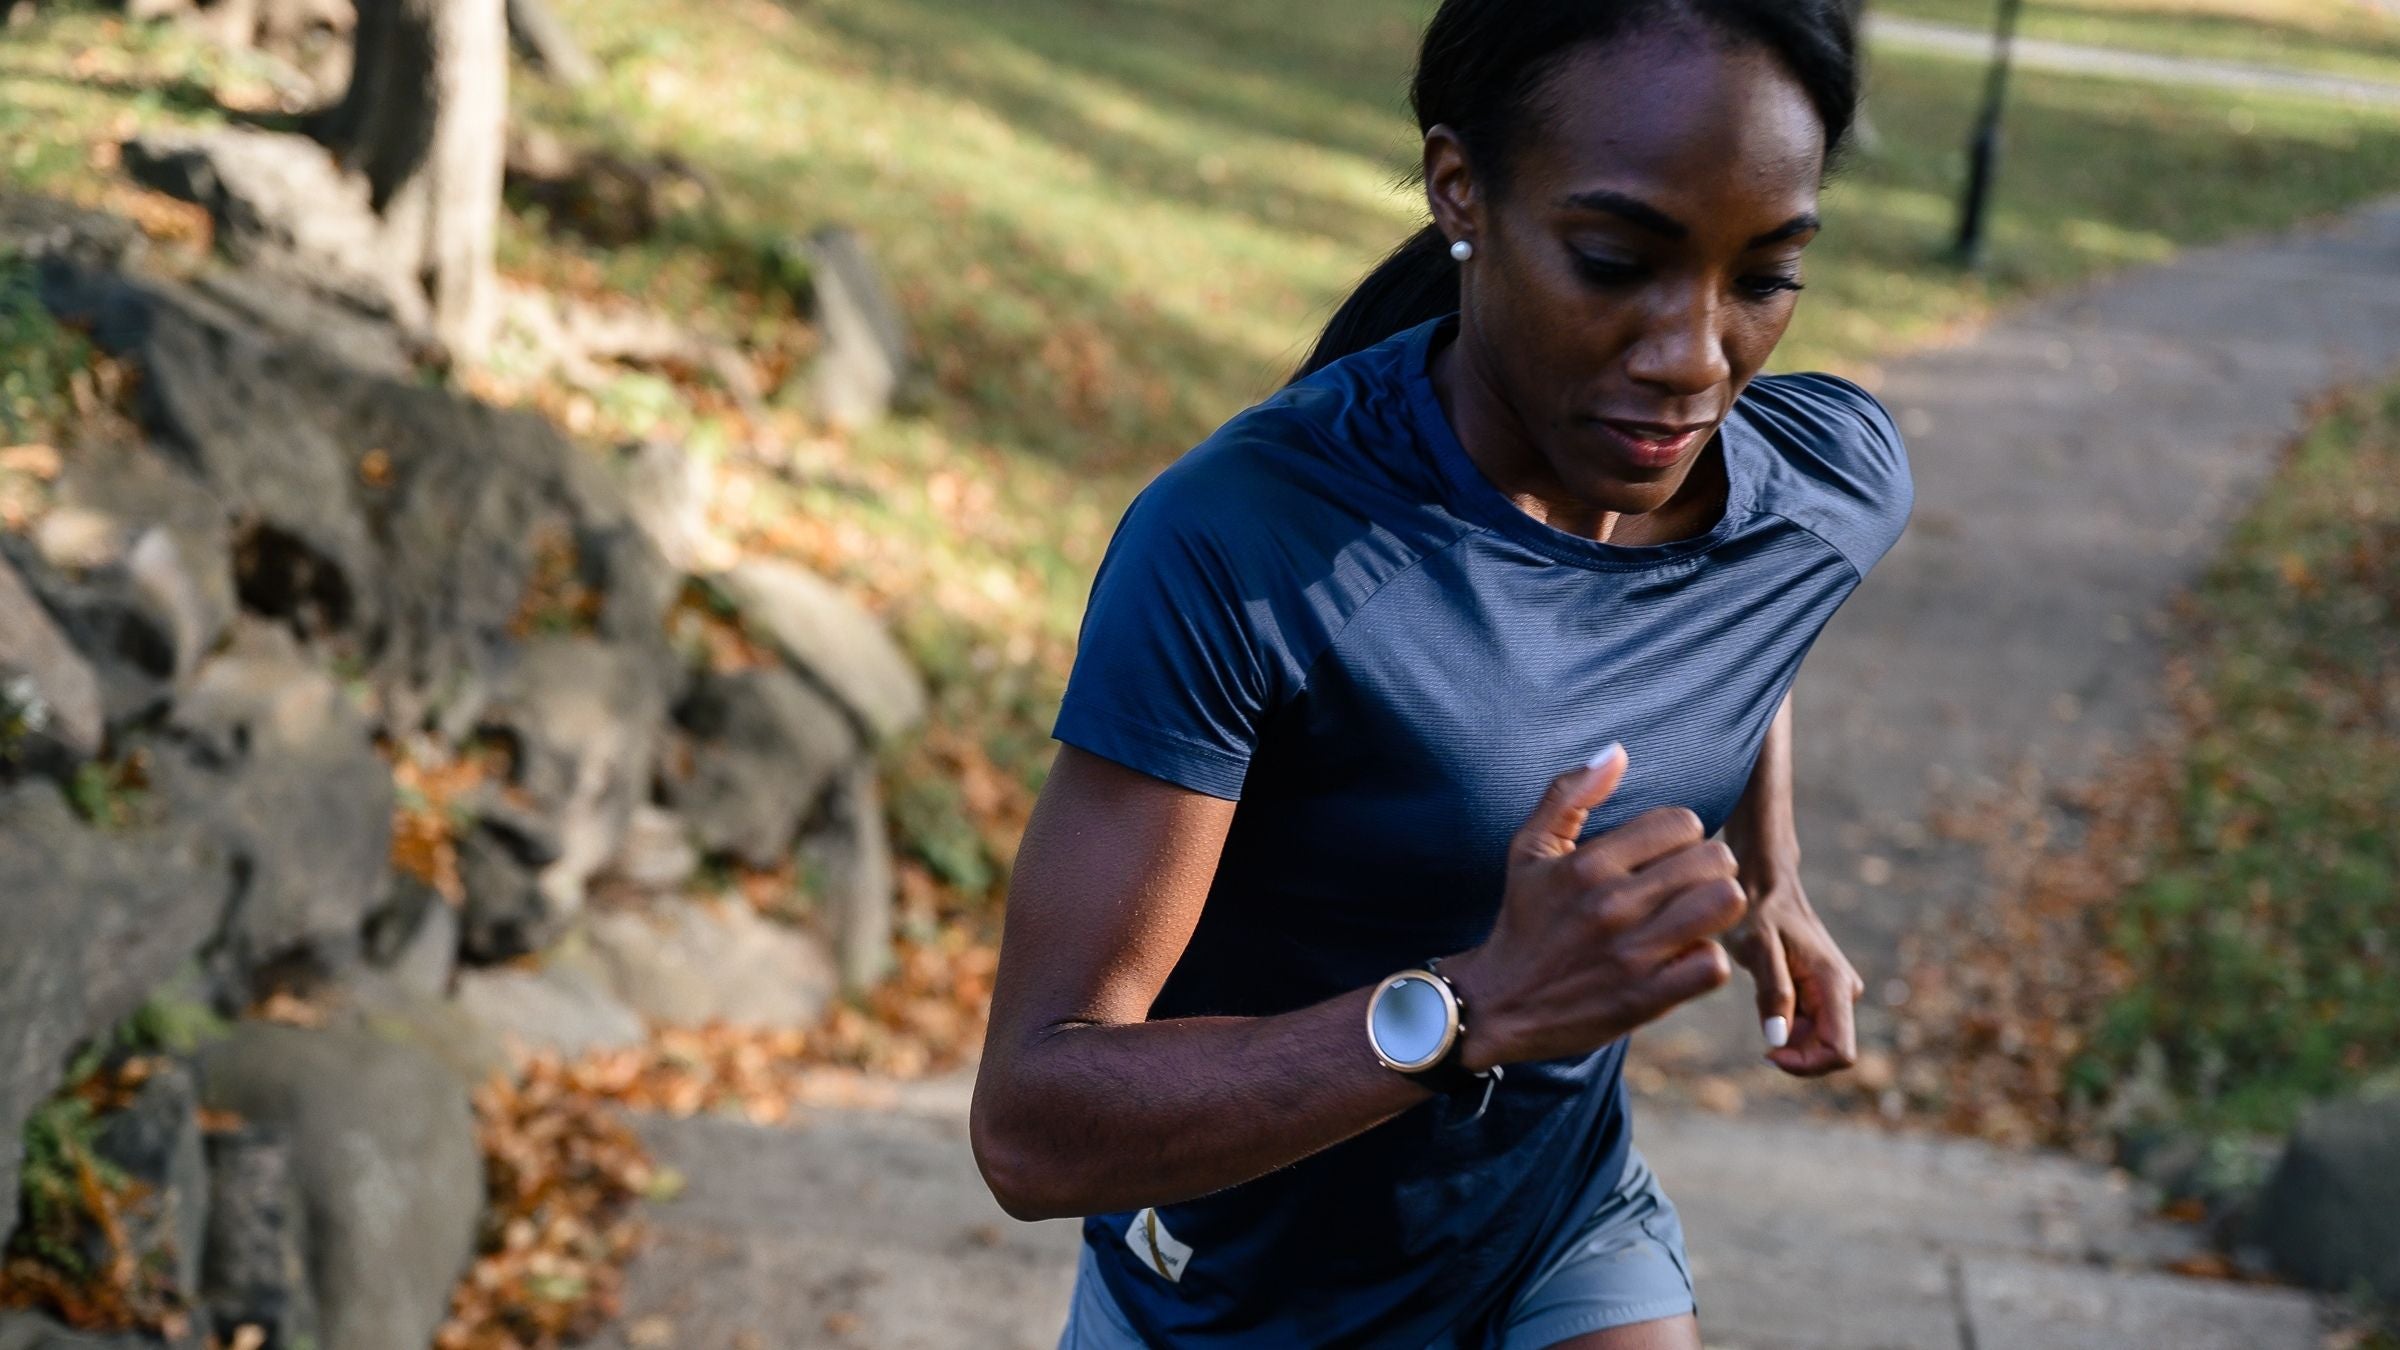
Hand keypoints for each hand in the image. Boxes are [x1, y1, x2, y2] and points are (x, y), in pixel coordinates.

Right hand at [1443, 746, 1746, 1071]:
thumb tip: (1616, 752)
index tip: (1665, 855)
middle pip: (1714, 860)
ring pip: (1723, 905)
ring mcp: (1631, 954)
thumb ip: (1568, 795)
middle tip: (1688, 884)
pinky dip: (1704, 960)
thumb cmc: (1522, 920)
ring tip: (1694, 915)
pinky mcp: (1644, 998)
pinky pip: (1712, 965)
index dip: (1683, 835)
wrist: (1498, 1004)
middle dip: (1708, 867)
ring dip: (1716, 909)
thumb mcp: (1529, 850)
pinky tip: (1682, 957)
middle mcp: (1611, 905)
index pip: (1682, 822)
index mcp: (1587, 864)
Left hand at [1725, 853, 1863, 1076]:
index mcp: (1834, 984)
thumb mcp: (1757, 947)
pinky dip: (1786, 1025)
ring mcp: (1835, 992)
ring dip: (1789, 1037)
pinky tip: (1766, 999)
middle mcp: (1843, 991)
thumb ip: (1772, 991)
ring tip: (1761, 1001)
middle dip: (1796, 1052)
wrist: (1765, 883)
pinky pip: (1809, 1025)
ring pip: (1817, 1040)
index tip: (1769, 1052)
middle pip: (1829, 1050)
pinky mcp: (1822, 992)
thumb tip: (1779, 1039)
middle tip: (1759, 1030)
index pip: (1840, 1051)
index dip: (1806, 1063)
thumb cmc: (1758, 911)